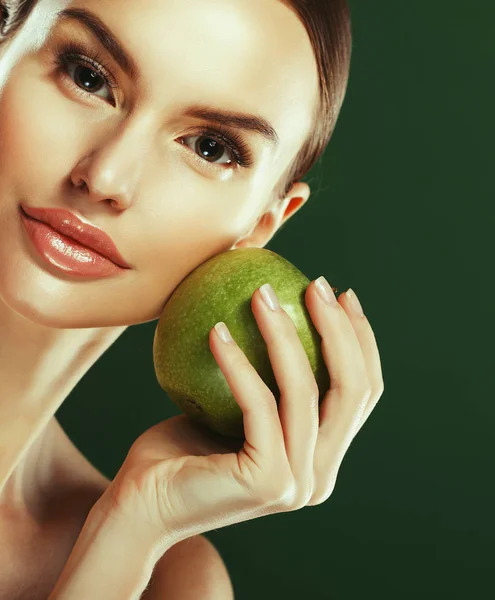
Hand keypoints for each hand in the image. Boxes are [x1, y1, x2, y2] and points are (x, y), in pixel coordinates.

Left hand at [99, 279, 383, 548]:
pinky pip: (259, 403)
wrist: (140, 506)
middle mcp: (321, 477)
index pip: (361, 394)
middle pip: (353, 391)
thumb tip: (280, 302)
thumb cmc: (182, 447)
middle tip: (317, 284)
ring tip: (260, 292)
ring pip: (306, 391)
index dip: (360, 340)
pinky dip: (238, 362)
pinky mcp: (267, 480)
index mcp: (323, 460)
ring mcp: (297, 483)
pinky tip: (216, 330)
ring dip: (285, 332)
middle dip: (340, 329)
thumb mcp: (236, 405)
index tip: (340, 295)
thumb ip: (270, 376)